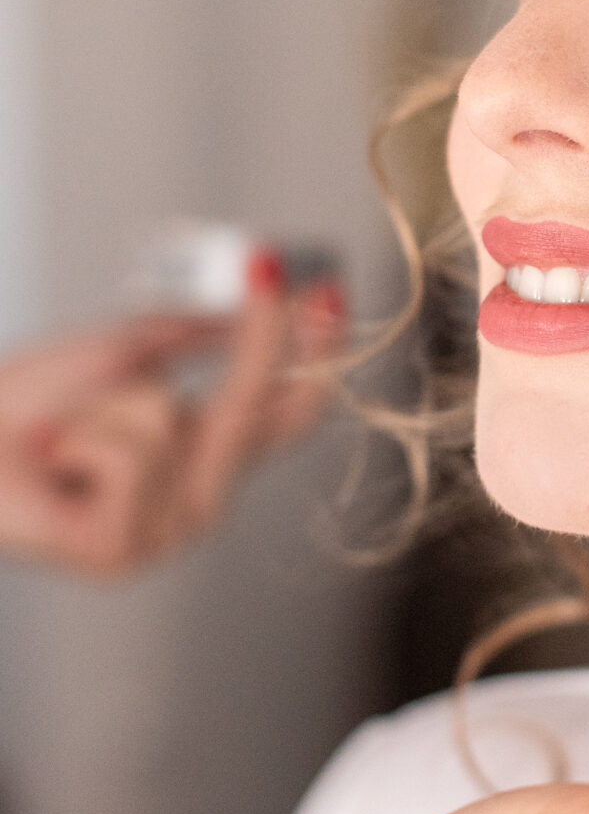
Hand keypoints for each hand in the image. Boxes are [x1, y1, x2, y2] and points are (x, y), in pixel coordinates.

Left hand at [0, 258, 346, 575]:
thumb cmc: (26, 404)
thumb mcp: (128, 351)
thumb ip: (199, 333)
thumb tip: (261, 293)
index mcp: (203, 456)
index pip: (287, 410)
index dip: (319, 351)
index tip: (333, 289)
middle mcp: (198, 500)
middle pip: (252, 408)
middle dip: (261, 336)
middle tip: (267, 265)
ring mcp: (165, 532)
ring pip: (171, 420)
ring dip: (107, 401)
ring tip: (65, 428)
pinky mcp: (122, 548)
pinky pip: (129, 455)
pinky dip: (80, 436)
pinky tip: (53, 459)